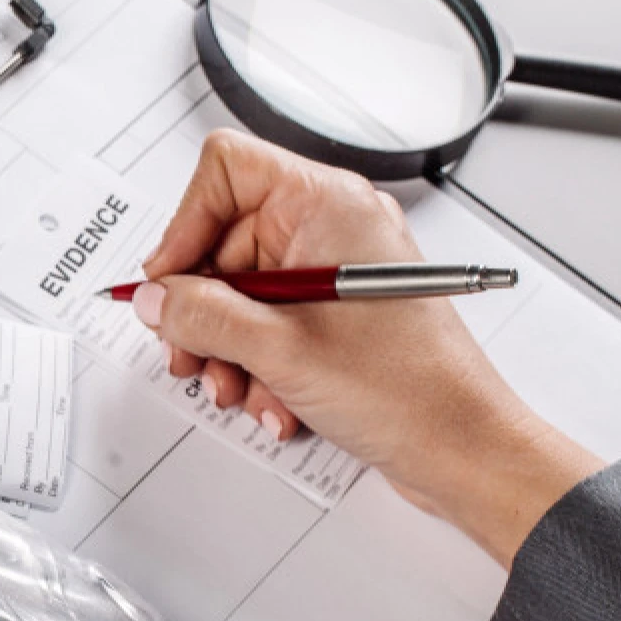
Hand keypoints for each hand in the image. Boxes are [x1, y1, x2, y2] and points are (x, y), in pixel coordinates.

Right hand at [134, 128, 599, 565]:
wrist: (464, 449)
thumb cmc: (409, 390)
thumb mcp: (279, 349)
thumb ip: (201, 315)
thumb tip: (155, 299)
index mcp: (328, 205)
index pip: (227, 171)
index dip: (185, 224)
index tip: (169, 281)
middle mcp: (333, 227)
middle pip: (224, 241)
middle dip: (202, 308)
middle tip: (189, 351)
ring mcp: (335, 272)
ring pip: (242, 292)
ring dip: (227, 347)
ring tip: (237, 386)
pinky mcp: (337, 315)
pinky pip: (270, 324)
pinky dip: (258, 364)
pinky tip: (272, 401)